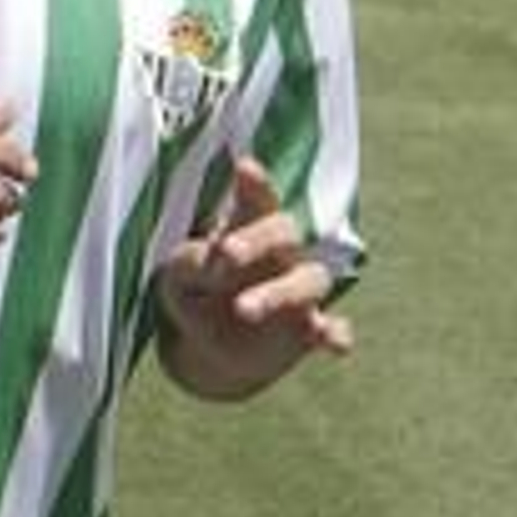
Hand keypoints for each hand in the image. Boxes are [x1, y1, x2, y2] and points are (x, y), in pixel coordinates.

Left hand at [156, 156, 352, 399]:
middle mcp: (282, 253)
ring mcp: (300, 291)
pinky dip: (336, 333)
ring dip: (280, 292)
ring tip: (242, 309)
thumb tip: (213, 261)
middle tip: (226, 253)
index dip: (256, 182)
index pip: (258, 198)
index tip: (245, 167)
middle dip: (258, 240)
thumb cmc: (198, 293)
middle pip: (285, 232)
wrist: (214, 350)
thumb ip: (190, 262)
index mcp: (248, 227)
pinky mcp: (310, 331)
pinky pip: (335, 328)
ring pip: (311, 279)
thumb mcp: (180, 275)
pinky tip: (334, 342)